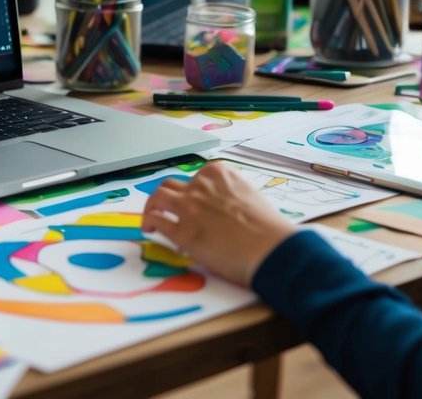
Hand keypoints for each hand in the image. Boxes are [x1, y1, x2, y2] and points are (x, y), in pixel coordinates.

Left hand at [142, 162, 296, 285]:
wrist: (272, 248)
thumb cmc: (268, 227)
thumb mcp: (248, 196)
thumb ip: (228, 195)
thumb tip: (218, 209)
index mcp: (218, 174)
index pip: (195, 178)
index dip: (190, 191)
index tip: (190, 202)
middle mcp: (200, 186)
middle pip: (170, 185)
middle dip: (164, 196)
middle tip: (162, 208)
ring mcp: (189, 208)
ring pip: (157, 198)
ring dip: (151, 207)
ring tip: (150, 219)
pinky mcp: (182, 233)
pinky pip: (158, 222)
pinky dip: (150, 224)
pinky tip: (149, 230)